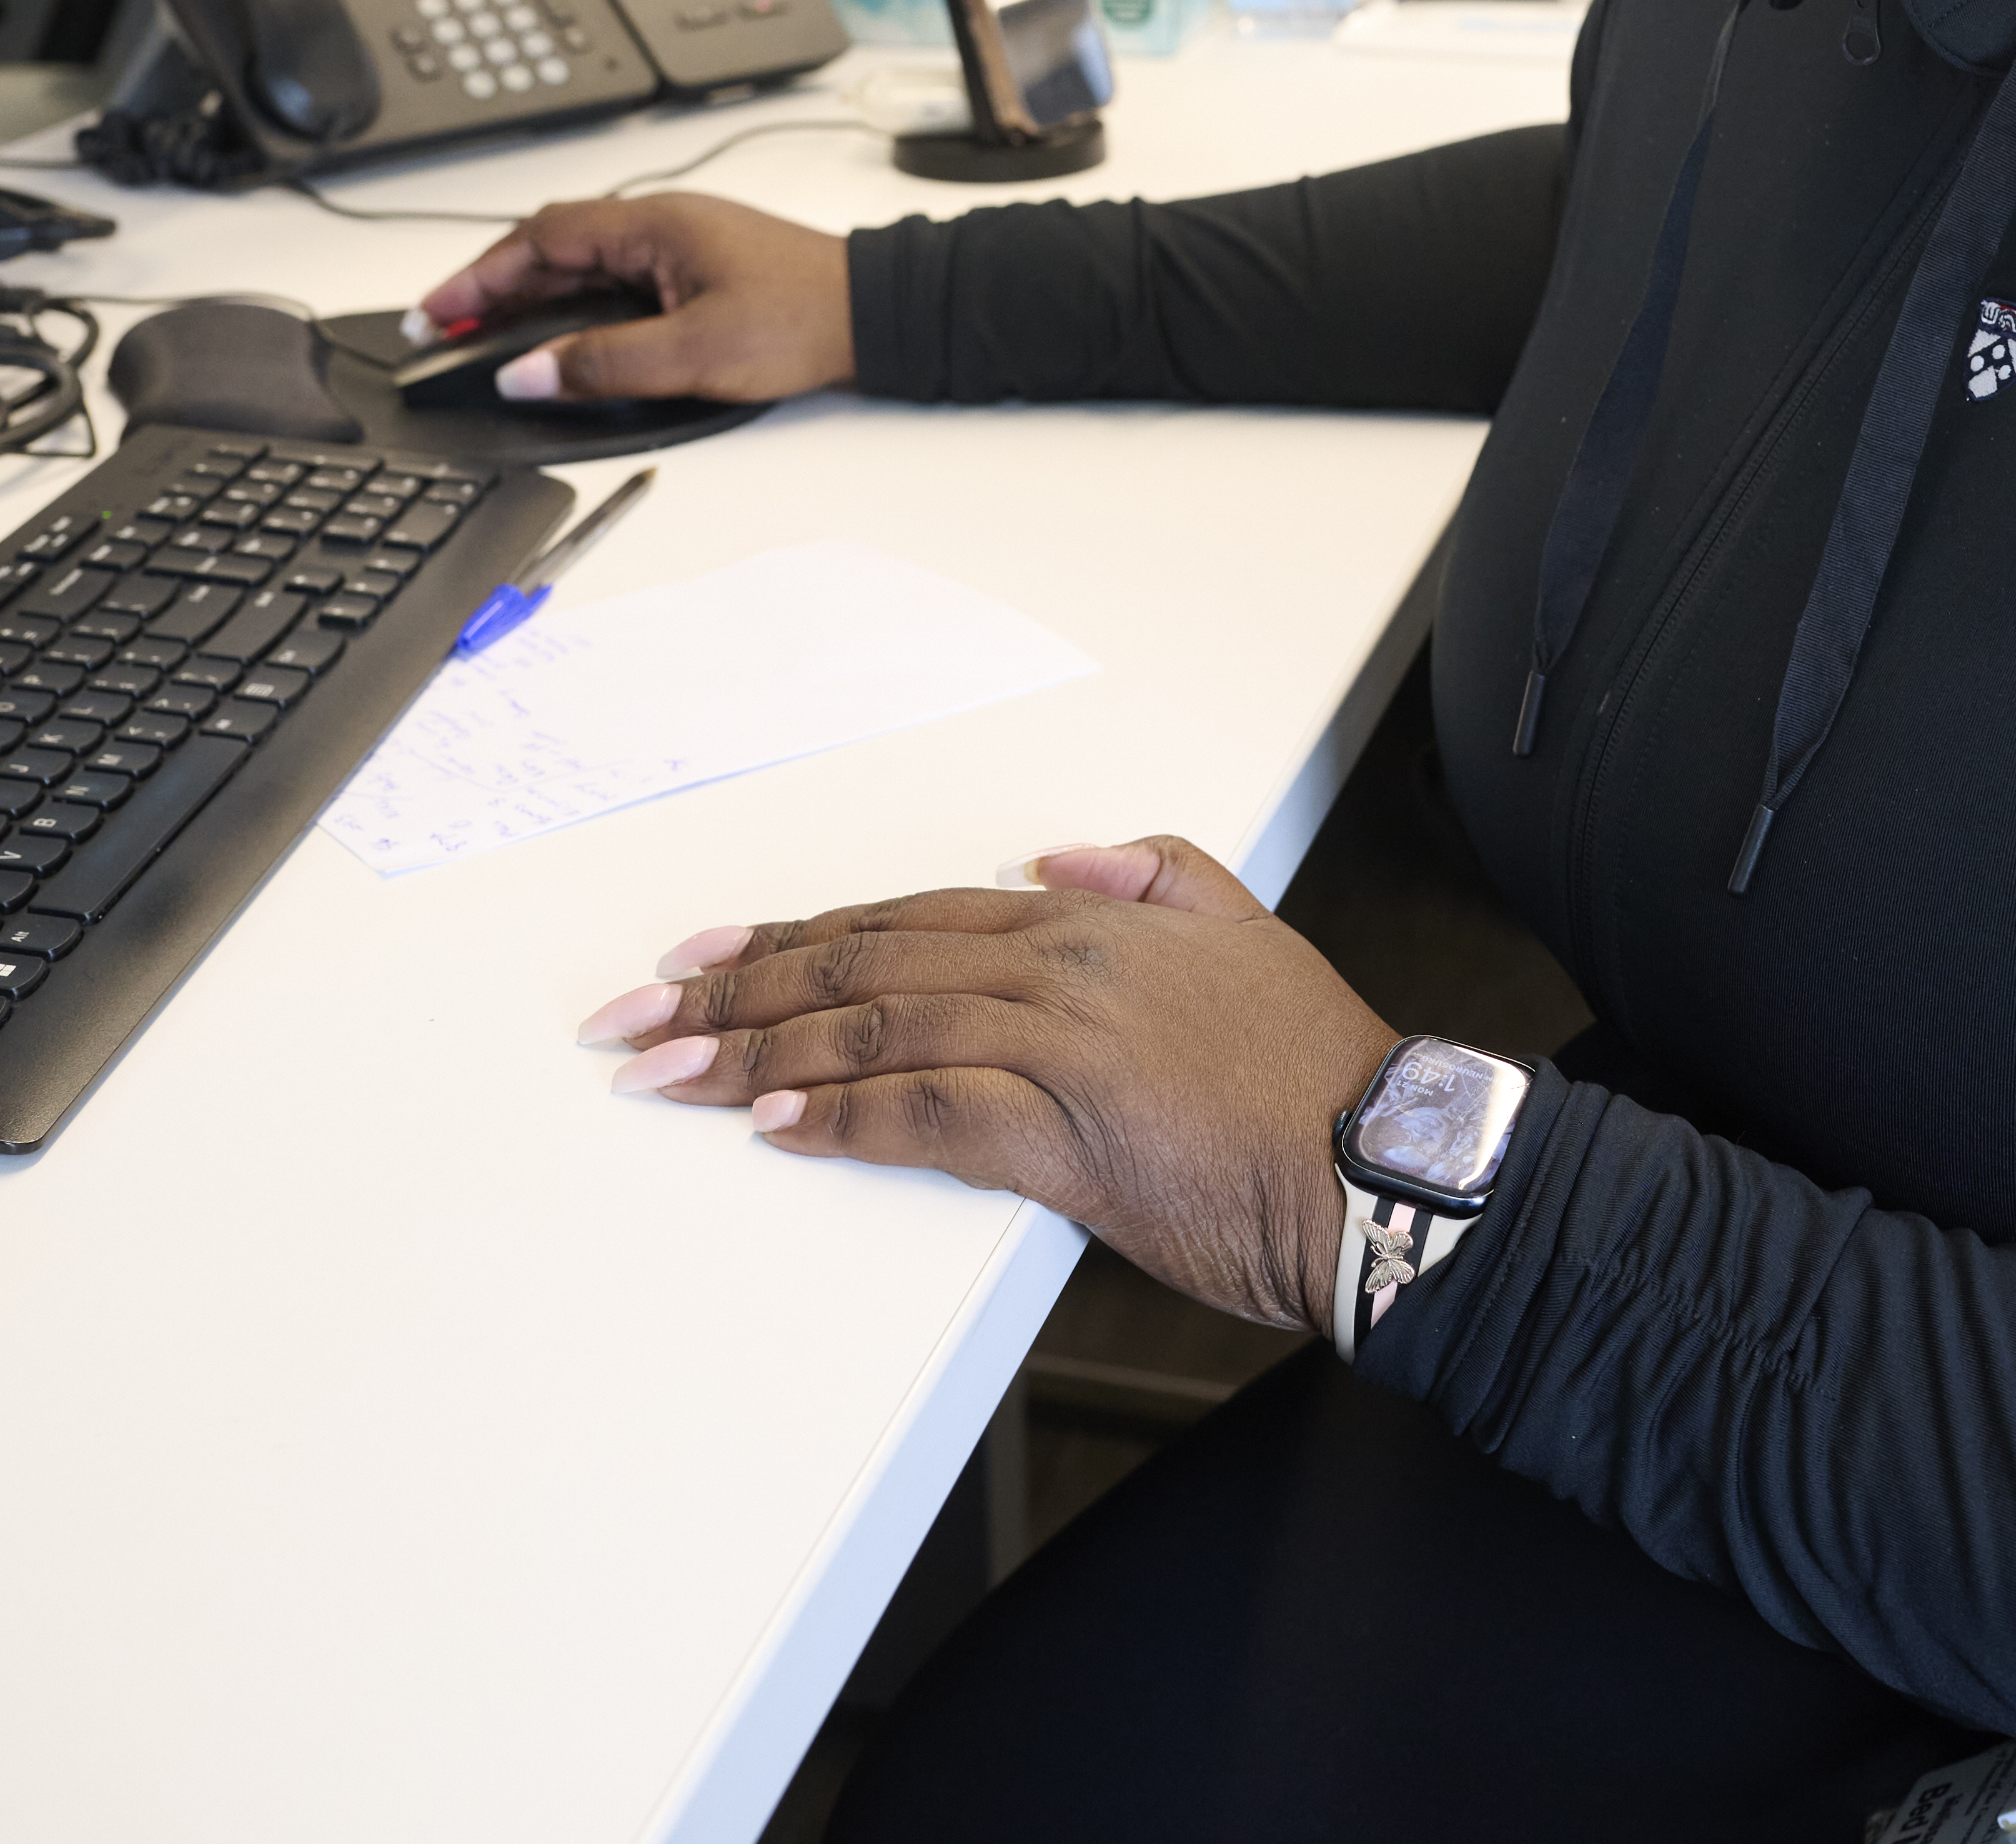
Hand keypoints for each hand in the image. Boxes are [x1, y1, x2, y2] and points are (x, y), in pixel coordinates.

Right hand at [414, 192, 854, 402]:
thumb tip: (526, 372)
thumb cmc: (806, 316)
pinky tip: (557, 341)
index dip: (479, 274)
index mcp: (653, 224)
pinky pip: (614, 287)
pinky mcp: (694, 277)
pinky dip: (573, 311)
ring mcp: (677, 251)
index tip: (436, 309)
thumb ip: (603, 363)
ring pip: (582, 269)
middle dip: (491, 288)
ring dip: (529, 300)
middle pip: (553, 251)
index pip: (540, 239)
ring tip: (480, 338)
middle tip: (440, 328)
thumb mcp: (694, 351)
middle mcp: (660, 227)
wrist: (879, 314)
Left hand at [576, 838, 1397, 1335]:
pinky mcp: (1065, 1135)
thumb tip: (1051, 855)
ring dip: (754, 1056)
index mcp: (1084, 919)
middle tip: (638, 1016)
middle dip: (735, 993)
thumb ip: (1148, 868)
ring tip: (668, 1073)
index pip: (901, 916)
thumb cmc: (1306, 1065)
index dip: (791, 937)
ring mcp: (1057, 1045)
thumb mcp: (1237, 925)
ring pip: (873, 1035)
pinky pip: (925, 1117)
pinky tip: (773, 1125)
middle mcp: (1055, 965)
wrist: (1377, 1161)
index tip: (701, 954)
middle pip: (862, 968)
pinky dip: (841, 1120)